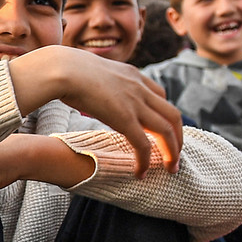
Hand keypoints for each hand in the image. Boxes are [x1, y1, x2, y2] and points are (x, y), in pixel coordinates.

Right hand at [6, 47, 181, 179]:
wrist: (62, 68)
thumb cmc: (65, 69)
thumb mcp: (91, 70)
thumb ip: (98, 80)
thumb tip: (84, 85)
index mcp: (133, 75)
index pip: (160, 94)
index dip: (164, 114)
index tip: (161, 129)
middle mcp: (140, 88)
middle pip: (173, 115)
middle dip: (179, 137)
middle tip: (176, 155)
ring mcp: (135, 103)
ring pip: (167, 130)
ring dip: (173, 152)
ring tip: (171, 168)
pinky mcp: (125, 119)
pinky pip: (144, 144)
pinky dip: (146, 161)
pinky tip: (141, 173)